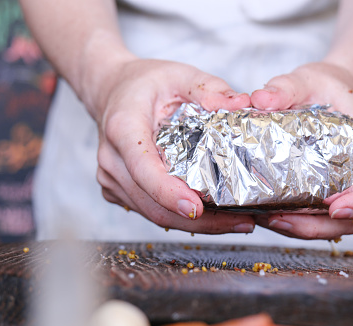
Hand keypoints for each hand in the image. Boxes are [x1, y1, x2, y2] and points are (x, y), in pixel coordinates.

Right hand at [94, 58, 256, 233]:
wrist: (110, 91)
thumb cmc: (143, 83)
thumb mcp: (178, 74)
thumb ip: (208, 87)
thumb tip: (241, 105)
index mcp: (123, 128)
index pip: (143, 168)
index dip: (168, 192)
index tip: (196, 208)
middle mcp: (112, 159)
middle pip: (153, 203)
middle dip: (199, 220)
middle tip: (242, 222)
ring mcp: (112, 179)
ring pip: (153, 214)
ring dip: (195, 225)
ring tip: (236, 222)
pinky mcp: (118, 190)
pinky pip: (149, 211)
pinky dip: (180, 218)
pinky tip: (210, 216)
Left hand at [250, 62, 352, 239]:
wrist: (321, 90)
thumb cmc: (323, 87)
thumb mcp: (304, 80)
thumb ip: (285, 87)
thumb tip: (260, 99)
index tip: (337, 208)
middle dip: (319, 227)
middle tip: (282, 220)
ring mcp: (339, 186)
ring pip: (332, 224)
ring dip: (302, 229)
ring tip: (269, 220)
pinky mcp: (318, 192)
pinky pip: (312, 217)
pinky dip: (293, 222)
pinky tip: (267, 215)